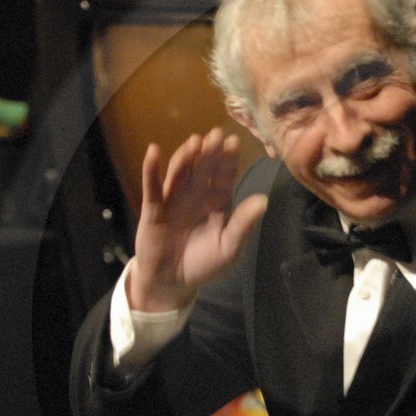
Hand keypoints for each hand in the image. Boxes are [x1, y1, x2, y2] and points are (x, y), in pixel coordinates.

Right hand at [126, 128, 268, 312]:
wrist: (172, 282)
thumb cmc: (203, 263)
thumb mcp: (228, 248)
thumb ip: (243, 225)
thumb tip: (263, 200)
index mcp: (217, 203)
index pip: (224, 177)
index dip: (228, 161)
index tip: (234, 142)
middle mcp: (196, 195)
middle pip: (203, 170)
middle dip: (209, 153)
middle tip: (216, 134)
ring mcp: (174, 199)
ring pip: (180, 173)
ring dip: (185, 157)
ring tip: (194, 142)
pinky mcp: (153, 208)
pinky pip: (153, 187)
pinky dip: (152, 169)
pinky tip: (154, 151)